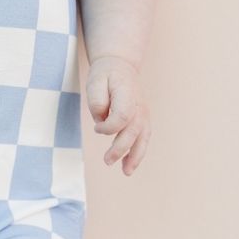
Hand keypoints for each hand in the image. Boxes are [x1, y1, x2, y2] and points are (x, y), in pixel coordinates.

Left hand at [84, 56, 150, 174]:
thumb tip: (101, 119)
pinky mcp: (143, 119)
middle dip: (121, 148)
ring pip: (143, 137)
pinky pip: (144, 138)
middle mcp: (139, 105)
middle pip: (134, 130)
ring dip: (135, 156)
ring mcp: (144, 113)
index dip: (109, 126)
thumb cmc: (105, 74)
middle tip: (107, 161)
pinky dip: (138, 152)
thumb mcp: (94, 80)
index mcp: (127, 93)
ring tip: (126, 172)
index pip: (123, 116)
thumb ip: (97, 101)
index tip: (97, 128)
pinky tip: (129, 166)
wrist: (120, 65)